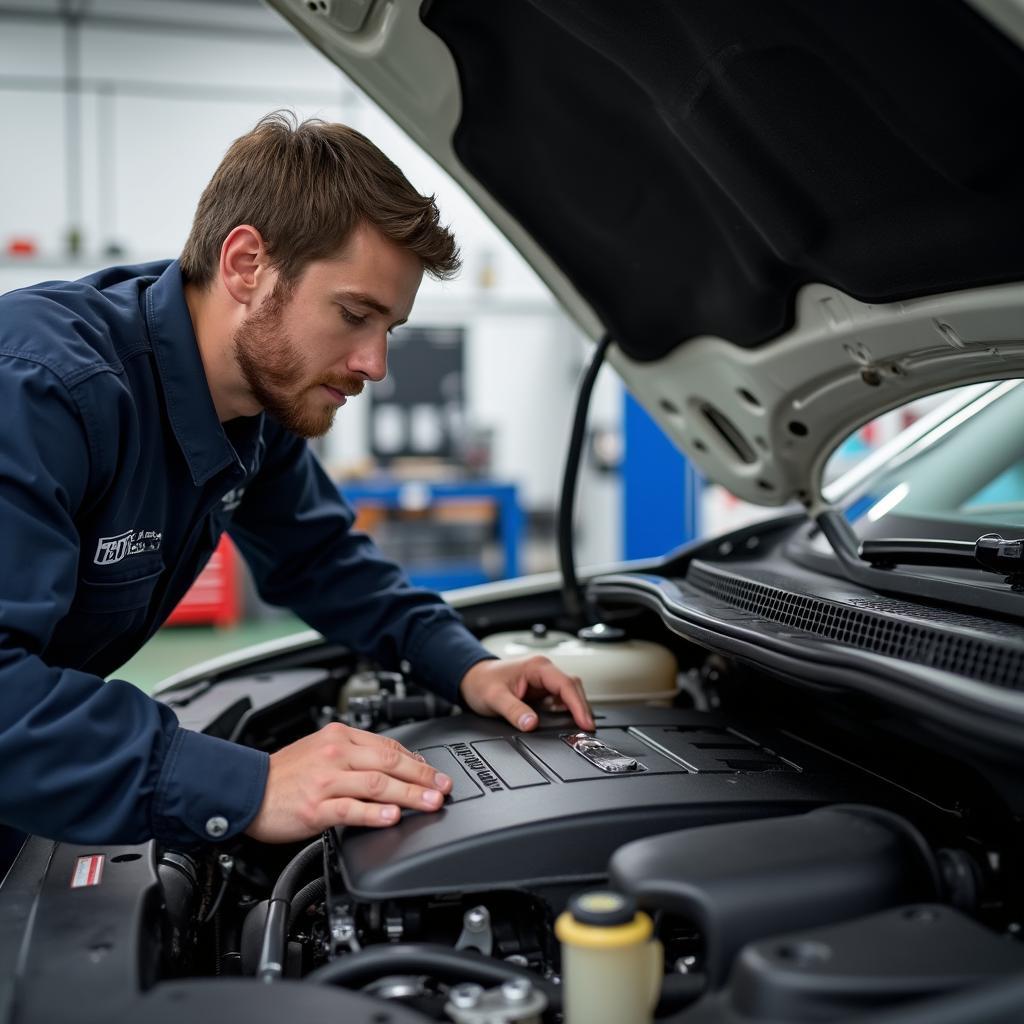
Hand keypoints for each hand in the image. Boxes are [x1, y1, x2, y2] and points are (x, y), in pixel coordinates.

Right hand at [245, 722, 451, 842]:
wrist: (245, 789)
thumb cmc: (284, 774)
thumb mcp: (321, 750)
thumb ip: (354, 755)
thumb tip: (393, 765)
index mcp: (340, 736)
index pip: (388, 746)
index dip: (417, 761)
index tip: (436, 773)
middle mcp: (335, 754)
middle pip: (389, 763)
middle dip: (423, 776)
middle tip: (444, 787)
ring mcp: (326, 781)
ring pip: (377, 784)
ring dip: (409, 794)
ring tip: (430, 802)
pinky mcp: (315, 807)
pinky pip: (351, 809)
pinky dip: (375, 813)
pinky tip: (392, 816)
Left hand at [459, 657, 594, 731]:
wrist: (471, 678)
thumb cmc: (482, 682)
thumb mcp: (495, 698)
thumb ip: (514, 711)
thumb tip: (531, 724)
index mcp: (537, 667)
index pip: (566, 685)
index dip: (578, 705)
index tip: (585, 723)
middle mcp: (543, 670)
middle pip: (573, 687)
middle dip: (582, 708)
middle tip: (588, 730)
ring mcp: (544, 680)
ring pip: (570, 692)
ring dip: (577, 708)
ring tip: (582, 728)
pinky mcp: (541, 689)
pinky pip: (561, 698)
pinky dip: (568, 710)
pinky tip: (570, 722)